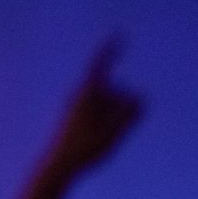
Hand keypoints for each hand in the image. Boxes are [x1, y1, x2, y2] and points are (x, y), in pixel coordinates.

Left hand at [47, 40, 141, 173]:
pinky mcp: (78, 113)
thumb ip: (130, 111)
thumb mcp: (115, 130)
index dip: (110, 50)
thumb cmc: (86, 147)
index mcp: (85, 92)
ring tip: (99, 135)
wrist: (59, 163)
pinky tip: (99, 135)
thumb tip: (138, 96)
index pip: (100, 65)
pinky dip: (109, 122)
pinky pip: (104, 112)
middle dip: (122, 104)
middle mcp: (79, 93)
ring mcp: (78, 103)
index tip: (119, 35)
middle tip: (106, 129)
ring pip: (110, 103)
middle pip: (115, 91)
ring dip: (115, 115)